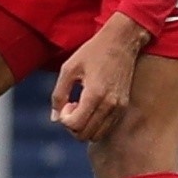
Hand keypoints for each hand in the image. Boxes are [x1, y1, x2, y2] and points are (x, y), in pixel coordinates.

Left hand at [50, 16, 148, 139]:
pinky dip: (95, 124)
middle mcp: (109, 105)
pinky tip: (91, 106)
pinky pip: (106, 128)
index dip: (64, 119)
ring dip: (84, 126)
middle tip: (72, 105)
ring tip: (82, 106)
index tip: (67, 102)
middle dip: (72, 125)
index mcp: (95, 94)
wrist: (121, 42)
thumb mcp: (69, 68)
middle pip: (85, 135)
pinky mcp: (123, 107)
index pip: (75, 125)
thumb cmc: (93, 52)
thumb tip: (54, 119)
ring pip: (96, 135)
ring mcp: (119, 108)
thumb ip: (59, 94)